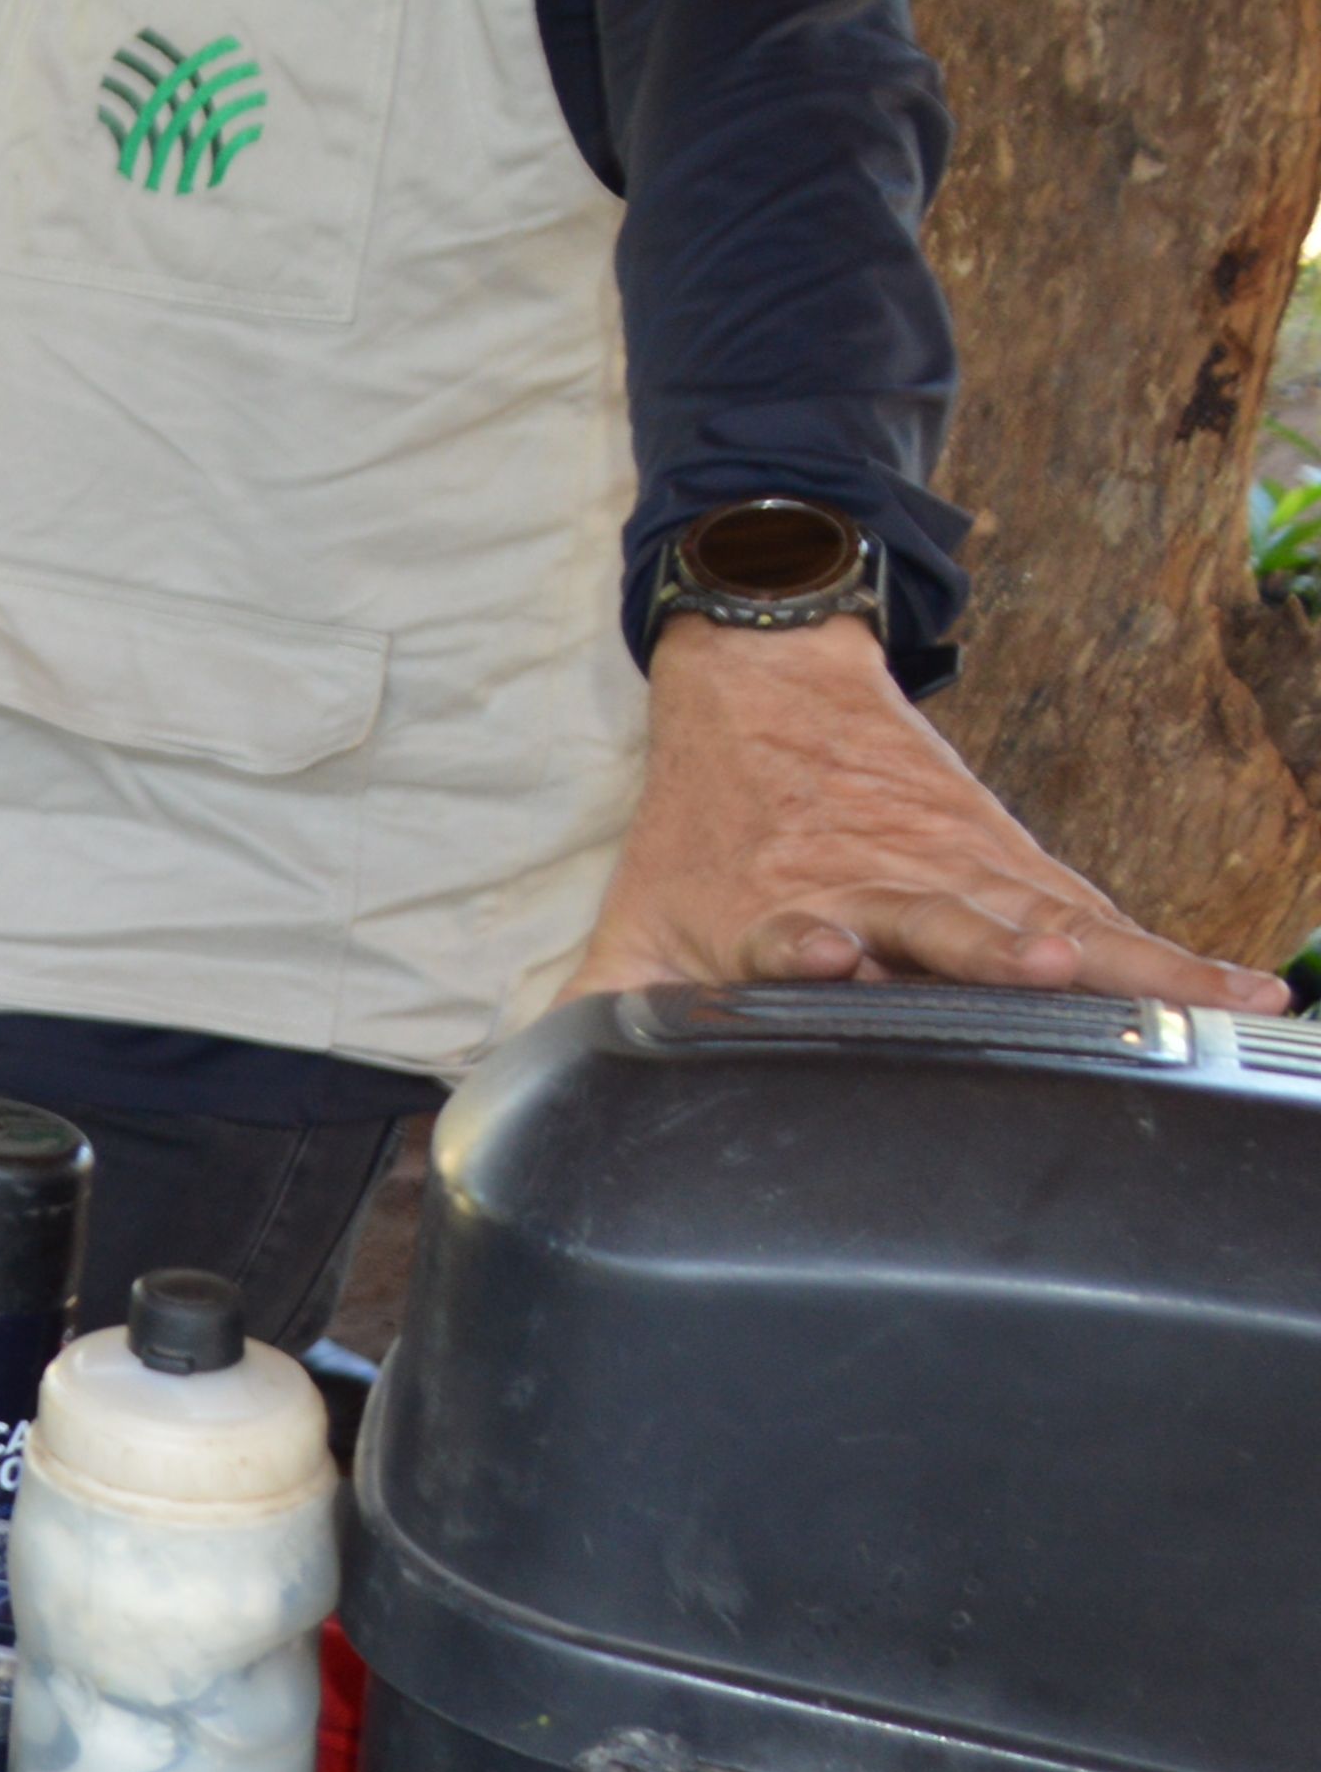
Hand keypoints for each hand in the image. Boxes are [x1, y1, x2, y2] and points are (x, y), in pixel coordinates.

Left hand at [570, 618, 1288, 1010]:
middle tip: (1034, 960)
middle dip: (984, 944)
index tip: (826, 952)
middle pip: (940, 920)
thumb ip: (598, 1004)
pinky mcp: (1020, 872)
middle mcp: (881, 886)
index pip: (793, 931)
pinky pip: (1109, 925)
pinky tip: (1248, 998)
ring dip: (1110, 960)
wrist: (772, 689)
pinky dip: (1177, 962)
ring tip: (1188, 998)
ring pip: (1046, 921)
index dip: (806, 946)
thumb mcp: (642, 913)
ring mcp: (962, 876)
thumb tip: (524, 1082)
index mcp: (780, 902)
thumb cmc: (707, 832)